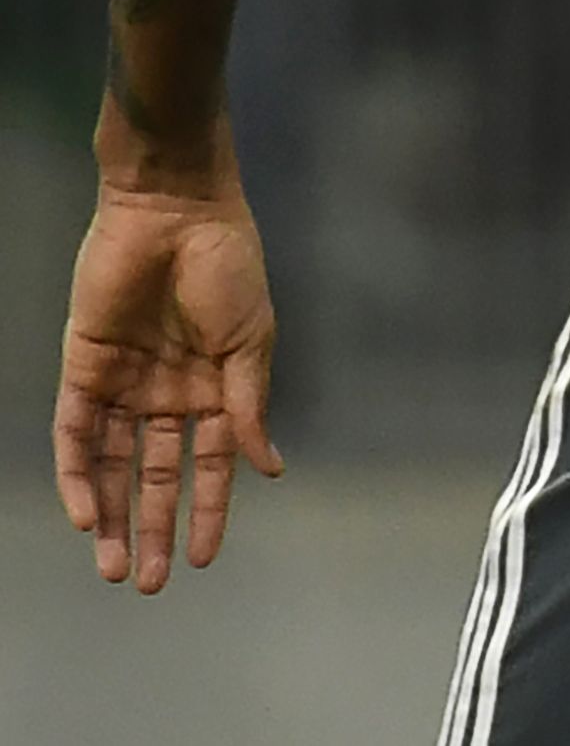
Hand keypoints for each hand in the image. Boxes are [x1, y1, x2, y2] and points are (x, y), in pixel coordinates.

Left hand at [52, 178, 280, 592]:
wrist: (174, 212)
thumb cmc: (227, 267)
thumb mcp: (251, 339)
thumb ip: (250, 405)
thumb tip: (269, 468)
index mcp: (215, 386)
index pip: (209, 464)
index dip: (208, 510)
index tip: (204, 559)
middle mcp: (166, 394)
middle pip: (154, 475)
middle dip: (152, 528)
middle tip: (145, 581)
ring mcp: (123, 385)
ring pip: (112, 466)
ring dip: (110, 516)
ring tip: (111, 565)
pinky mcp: (83, 370)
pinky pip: (76, 434)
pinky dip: (79, 475)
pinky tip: (85, 513)